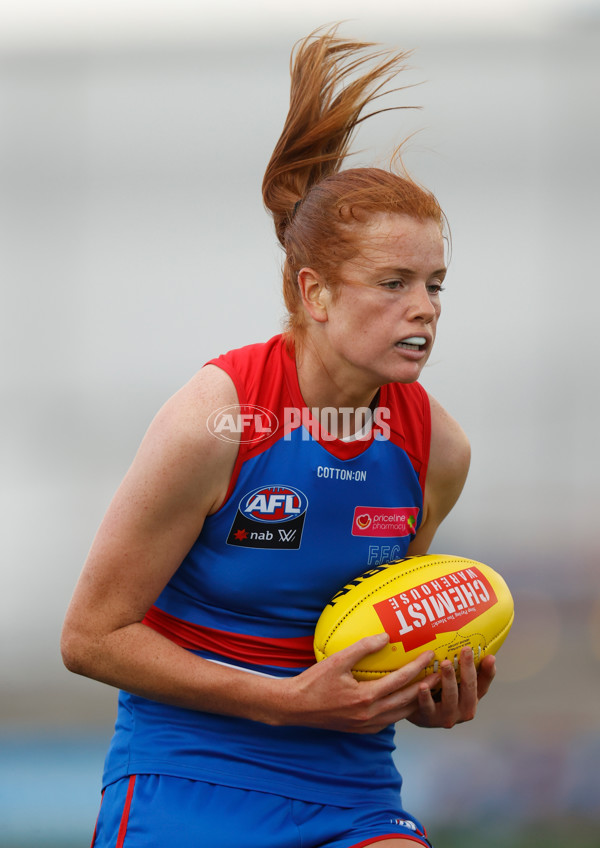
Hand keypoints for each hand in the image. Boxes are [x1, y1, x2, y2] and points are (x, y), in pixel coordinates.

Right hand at [278, 634, 439, 733]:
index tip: (431, 654)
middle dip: (427, 686)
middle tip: (442, 672)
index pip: (402, 680)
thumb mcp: (337, 660)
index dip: (419, 666)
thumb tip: (385, 636)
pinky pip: (389, 720)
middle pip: (408, 700)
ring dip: (417, 700)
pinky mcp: (362, 729)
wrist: (294, 707)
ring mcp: (367, 725)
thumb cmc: (313, 682)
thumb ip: (362, 648)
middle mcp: (370, 715)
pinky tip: (404, 699)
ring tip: (429, 686)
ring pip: (401, 714)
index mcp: (366, 697)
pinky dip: (401, 710)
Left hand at [407, 647, 495, 728]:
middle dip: (467, 668)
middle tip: (465, 651)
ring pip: (450, 697)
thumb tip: (484, 652)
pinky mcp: (430, 718)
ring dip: (449, 680)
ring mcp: (448, 716)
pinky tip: (423, 685)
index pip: (483, 684)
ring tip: (445, 664)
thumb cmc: (440, 695)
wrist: (418, 715)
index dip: (488, 671)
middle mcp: (464, 710)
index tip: (489, 656)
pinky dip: (426, 696)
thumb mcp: (457, 684)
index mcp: (472, 699)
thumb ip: (467, 671)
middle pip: (469, 688)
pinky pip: (428, 707)